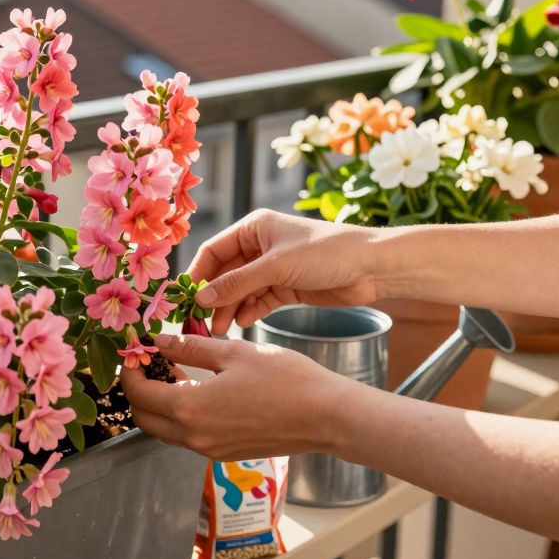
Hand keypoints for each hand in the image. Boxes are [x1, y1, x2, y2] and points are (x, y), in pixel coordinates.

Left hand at [121, 333, 361, 460]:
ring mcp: (210, 450)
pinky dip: (180, 415)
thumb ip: (190, 347)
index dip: (129, 371)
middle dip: (137, 391)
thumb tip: (158, 342)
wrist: (328, 417)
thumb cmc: (286, 380)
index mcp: (190, 409)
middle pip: (144, 419)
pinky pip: (188, 437)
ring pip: (165, 431)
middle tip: (147, 363)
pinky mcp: (226, 453)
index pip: (138, 394)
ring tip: (171, 371)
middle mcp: (195, 437)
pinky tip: (195, 388)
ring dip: (158, 404)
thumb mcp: (233, 353)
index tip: (132, 351)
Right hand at [187, 209, 382, 334]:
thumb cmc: (326, 252)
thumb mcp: (276, 267)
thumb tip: (200, 298)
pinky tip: (243, 324)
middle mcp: (260, 246)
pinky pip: (259, 301)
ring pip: (241, 291)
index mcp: (254, 228)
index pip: (214, 251)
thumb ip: (236, 283)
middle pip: (225, 274)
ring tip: (220, 330)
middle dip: (213, 297)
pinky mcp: (287, 287)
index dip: (198, 275)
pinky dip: (250, 312)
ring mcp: (273, 268)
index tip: (184, 299)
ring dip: (230, 309)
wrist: (373, 267)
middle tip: (199, 322)